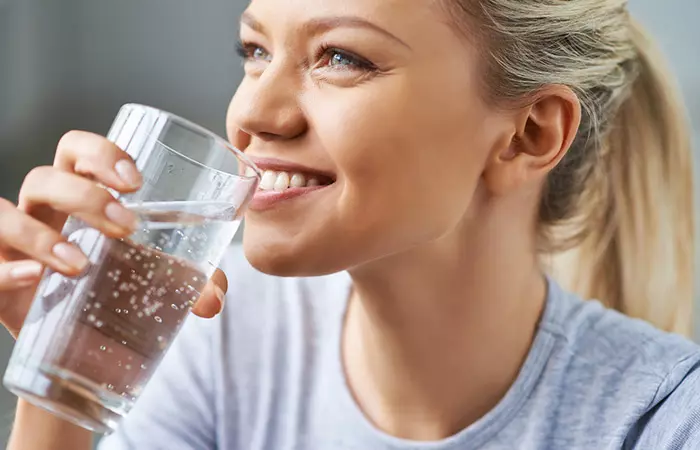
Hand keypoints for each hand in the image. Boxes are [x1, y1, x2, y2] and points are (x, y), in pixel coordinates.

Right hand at [0, 131, 226, 337]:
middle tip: (126, 226)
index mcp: (79, 197)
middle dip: (85, 195)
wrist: (84, 350)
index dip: (100, 152)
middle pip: (45, 178)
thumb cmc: (118, 294)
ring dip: (42, 235)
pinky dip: (7, 268)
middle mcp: (42, 213)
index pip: (76, 151)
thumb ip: (193, 283)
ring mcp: (13, 244)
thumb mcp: (158, 283)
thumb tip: (215, 298)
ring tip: (81, 263)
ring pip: (5, 213)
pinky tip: (36, 277)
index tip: (135, 181)